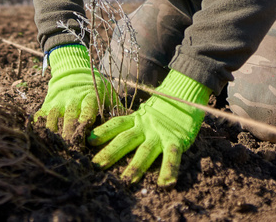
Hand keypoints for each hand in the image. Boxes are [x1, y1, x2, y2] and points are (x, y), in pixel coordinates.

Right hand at [35, 44, 114, 142]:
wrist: (72, 69)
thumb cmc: (94, 86)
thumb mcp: (107, 92)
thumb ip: (115, 106)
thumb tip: (130, 121)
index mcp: (88, 96)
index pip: (87, 111)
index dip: (85, 124)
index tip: (86, 139)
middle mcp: (72, 98)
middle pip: (69, 117)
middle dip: (69, 133)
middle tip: (70, 149)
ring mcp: (58, 100)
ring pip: (53, 117)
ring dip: (53, 132)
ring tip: (55, 146)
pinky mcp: (48, 102)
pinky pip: (41, 114)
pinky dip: (39, 124)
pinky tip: (39, 136)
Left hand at [88, 69, 210, 186]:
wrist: (187, 92)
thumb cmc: (164, 107)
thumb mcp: (145, 113)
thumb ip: (133, 124)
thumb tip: (113, 136)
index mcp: (137, 119)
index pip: (116, 125)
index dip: (102, 132)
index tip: (88, 141)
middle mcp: (145, 126)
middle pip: (125, 140)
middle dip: (110, 153)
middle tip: (95, 167)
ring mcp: (160, 133)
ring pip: (146, 151)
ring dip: (136, 167)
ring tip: (126, 181)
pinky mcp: (177, 139)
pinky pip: (172, 156)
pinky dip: (169, 170)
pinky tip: (165, 184)